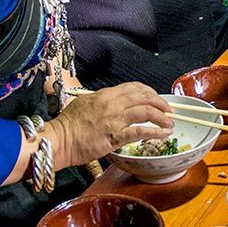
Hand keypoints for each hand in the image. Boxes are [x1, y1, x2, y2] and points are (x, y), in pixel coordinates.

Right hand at [44, 82, 171, 169]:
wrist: (58, 140)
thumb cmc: (67, 125)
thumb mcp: (84, 103)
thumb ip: (100, 101)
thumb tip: (111, 101)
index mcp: (106, 94)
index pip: (134, 87)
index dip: (149, 92)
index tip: (156, 97)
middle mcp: (112, 104)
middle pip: (144, 97)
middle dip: (160, 103)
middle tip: (168, 110)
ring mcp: (115, 119)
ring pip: (146, 112)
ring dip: (162, 117)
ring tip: (170, 123)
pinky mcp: (115, 136)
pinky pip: (140, 131)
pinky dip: (155, 132)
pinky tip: (163, 133)